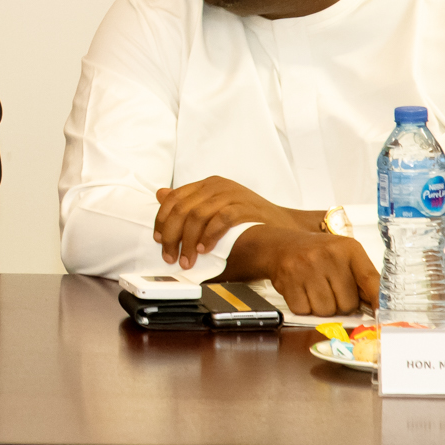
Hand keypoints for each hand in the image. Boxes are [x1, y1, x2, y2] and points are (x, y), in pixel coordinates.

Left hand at [153, 176, 318, 269]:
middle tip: (170, 256)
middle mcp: (217, 186)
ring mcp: (231, 195)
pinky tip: (205, 250)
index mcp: (207, 185)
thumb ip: (190, 202)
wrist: (284, 225)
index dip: (162, 221)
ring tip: (187, 259)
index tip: (159, 240)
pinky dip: (209, 236)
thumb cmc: (249, 219)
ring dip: (188, 241)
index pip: (174, 198)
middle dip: (172, 236)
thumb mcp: (215, 206)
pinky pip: (220, 220)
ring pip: (197, 215)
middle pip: (182, 209)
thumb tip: (161, 194)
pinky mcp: (245, 207)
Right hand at [223, 225, 377, 316]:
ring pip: (326, 310)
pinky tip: (302, 292)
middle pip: (347, 304)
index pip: (371, 280)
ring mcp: (307, 267)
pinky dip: (304, 307)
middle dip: (341, 305)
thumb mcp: (343, 256)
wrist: (279, 245)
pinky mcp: (288, 280)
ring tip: (316, 291)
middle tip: (331, 292)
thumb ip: (361, 279)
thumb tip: (377, 308)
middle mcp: (328, 255)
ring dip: (322, 308)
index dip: (378, 302)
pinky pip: (305, 311)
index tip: (382, 316)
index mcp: (348, 249)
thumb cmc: (317, 255)